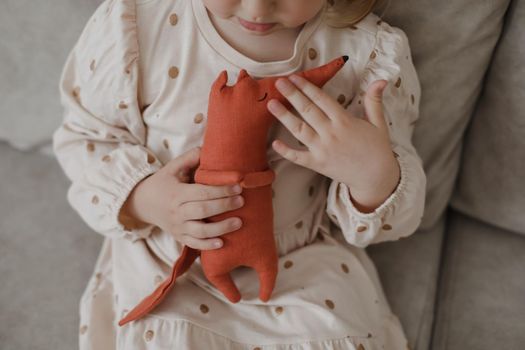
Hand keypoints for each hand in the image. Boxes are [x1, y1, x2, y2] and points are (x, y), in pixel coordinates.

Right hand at [119, 147, 244, 249]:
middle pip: (203, 211)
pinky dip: (207, 245)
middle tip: (242, 201)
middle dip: (224, 206)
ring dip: (221, 228)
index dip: (221, 190)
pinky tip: (222, 243)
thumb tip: (208, 148)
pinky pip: (194, 244)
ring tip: (239, 222)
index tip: (238, 187)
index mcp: (177, 193)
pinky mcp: (179, 237)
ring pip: (200, 231)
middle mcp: (177, 212)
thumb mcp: (172, 168)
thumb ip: (190, 158)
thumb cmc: (163, 183)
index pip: (201, 192)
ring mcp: (178, 227)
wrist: (142, 204)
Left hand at [267, 74, 399, 211]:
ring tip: (271, 104)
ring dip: (284, 116)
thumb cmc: (377, 149)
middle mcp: (331, 133)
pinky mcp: (317, 164)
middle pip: (307, 110)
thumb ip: (374, 101)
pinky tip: (274, 142)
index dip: (307, 87)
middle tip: (279, 83)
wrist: (376, 177)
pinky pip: (298, 157)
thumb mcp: (378, 123)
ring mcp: (322, 150)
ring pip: (299, 130)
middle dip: (292, 95)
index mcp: (344, 121)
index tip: (295, 77)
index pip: (322, 99)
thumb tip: (382, 80)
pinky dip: (286, 151)